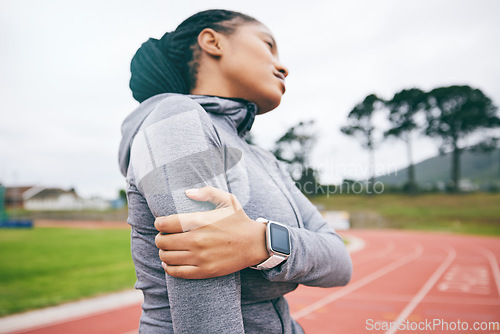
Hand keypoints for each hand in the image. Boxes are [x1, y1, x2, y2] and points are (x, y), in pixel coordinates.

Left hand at [154, 186, 268, 278]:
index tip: (161, 223)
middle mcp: (197, 240)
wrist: (255, 244)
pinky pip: (177, 272)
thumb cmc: (239, 220)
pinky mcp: (204, 271)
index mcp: (200, 221)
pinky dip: (168, 268)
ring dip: (163, 252)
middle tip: (164, 236)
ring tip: (167, 248)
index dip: (159, 223)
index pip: (166, 224)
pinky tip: (169, 263)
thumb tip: (187, 192)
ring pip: (167, 257)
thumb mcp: (228, 200)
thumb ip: (208, 192)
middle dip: (160, 238)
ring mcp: (200, 257)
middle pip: (163, 241)